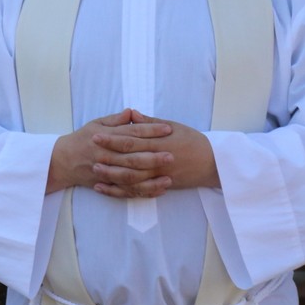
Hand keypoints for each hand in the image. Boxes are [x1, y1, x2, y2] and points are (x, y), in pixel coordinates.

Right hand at [46, 109, 173, 196]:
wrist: (63, 161)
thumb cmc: (81, 139)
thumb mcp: (95, 124)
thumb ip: (115, 120)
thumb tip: (132, 112)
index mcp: (105, 137)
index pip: (131, 133)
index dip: (150, 130)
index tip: (168, 128)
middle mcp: (106, 155)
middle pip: (132, 156)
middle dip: (153, 156)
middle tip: (173, 154)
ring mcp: (106, 171)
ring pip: (131, 176)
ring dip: (151, 177)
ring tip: (169, 176)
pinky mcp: (107, 184)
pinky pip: (127, 190)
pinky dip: (143, 191)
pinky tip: (158, 190)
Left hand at [99, 110, 219, 192]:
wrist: (214, 163)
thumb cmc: (193, 141)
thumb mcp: (173, 126)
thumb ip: (149, 122)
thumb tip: (131, 113)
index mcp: (159, 143)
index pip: (131, 141)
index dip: (112, 139)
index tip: (95, 135)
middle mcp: (158, 160)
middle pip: (129, 160)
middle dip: (108, 157)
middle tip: (90, 153)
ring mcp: (159, 176)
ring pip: (132, 178)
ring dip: (112, 175)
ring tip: (96, 170)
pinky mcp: (161, 186)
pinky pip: (138, 191)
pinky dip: (121, 191)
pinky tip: (106, 188)